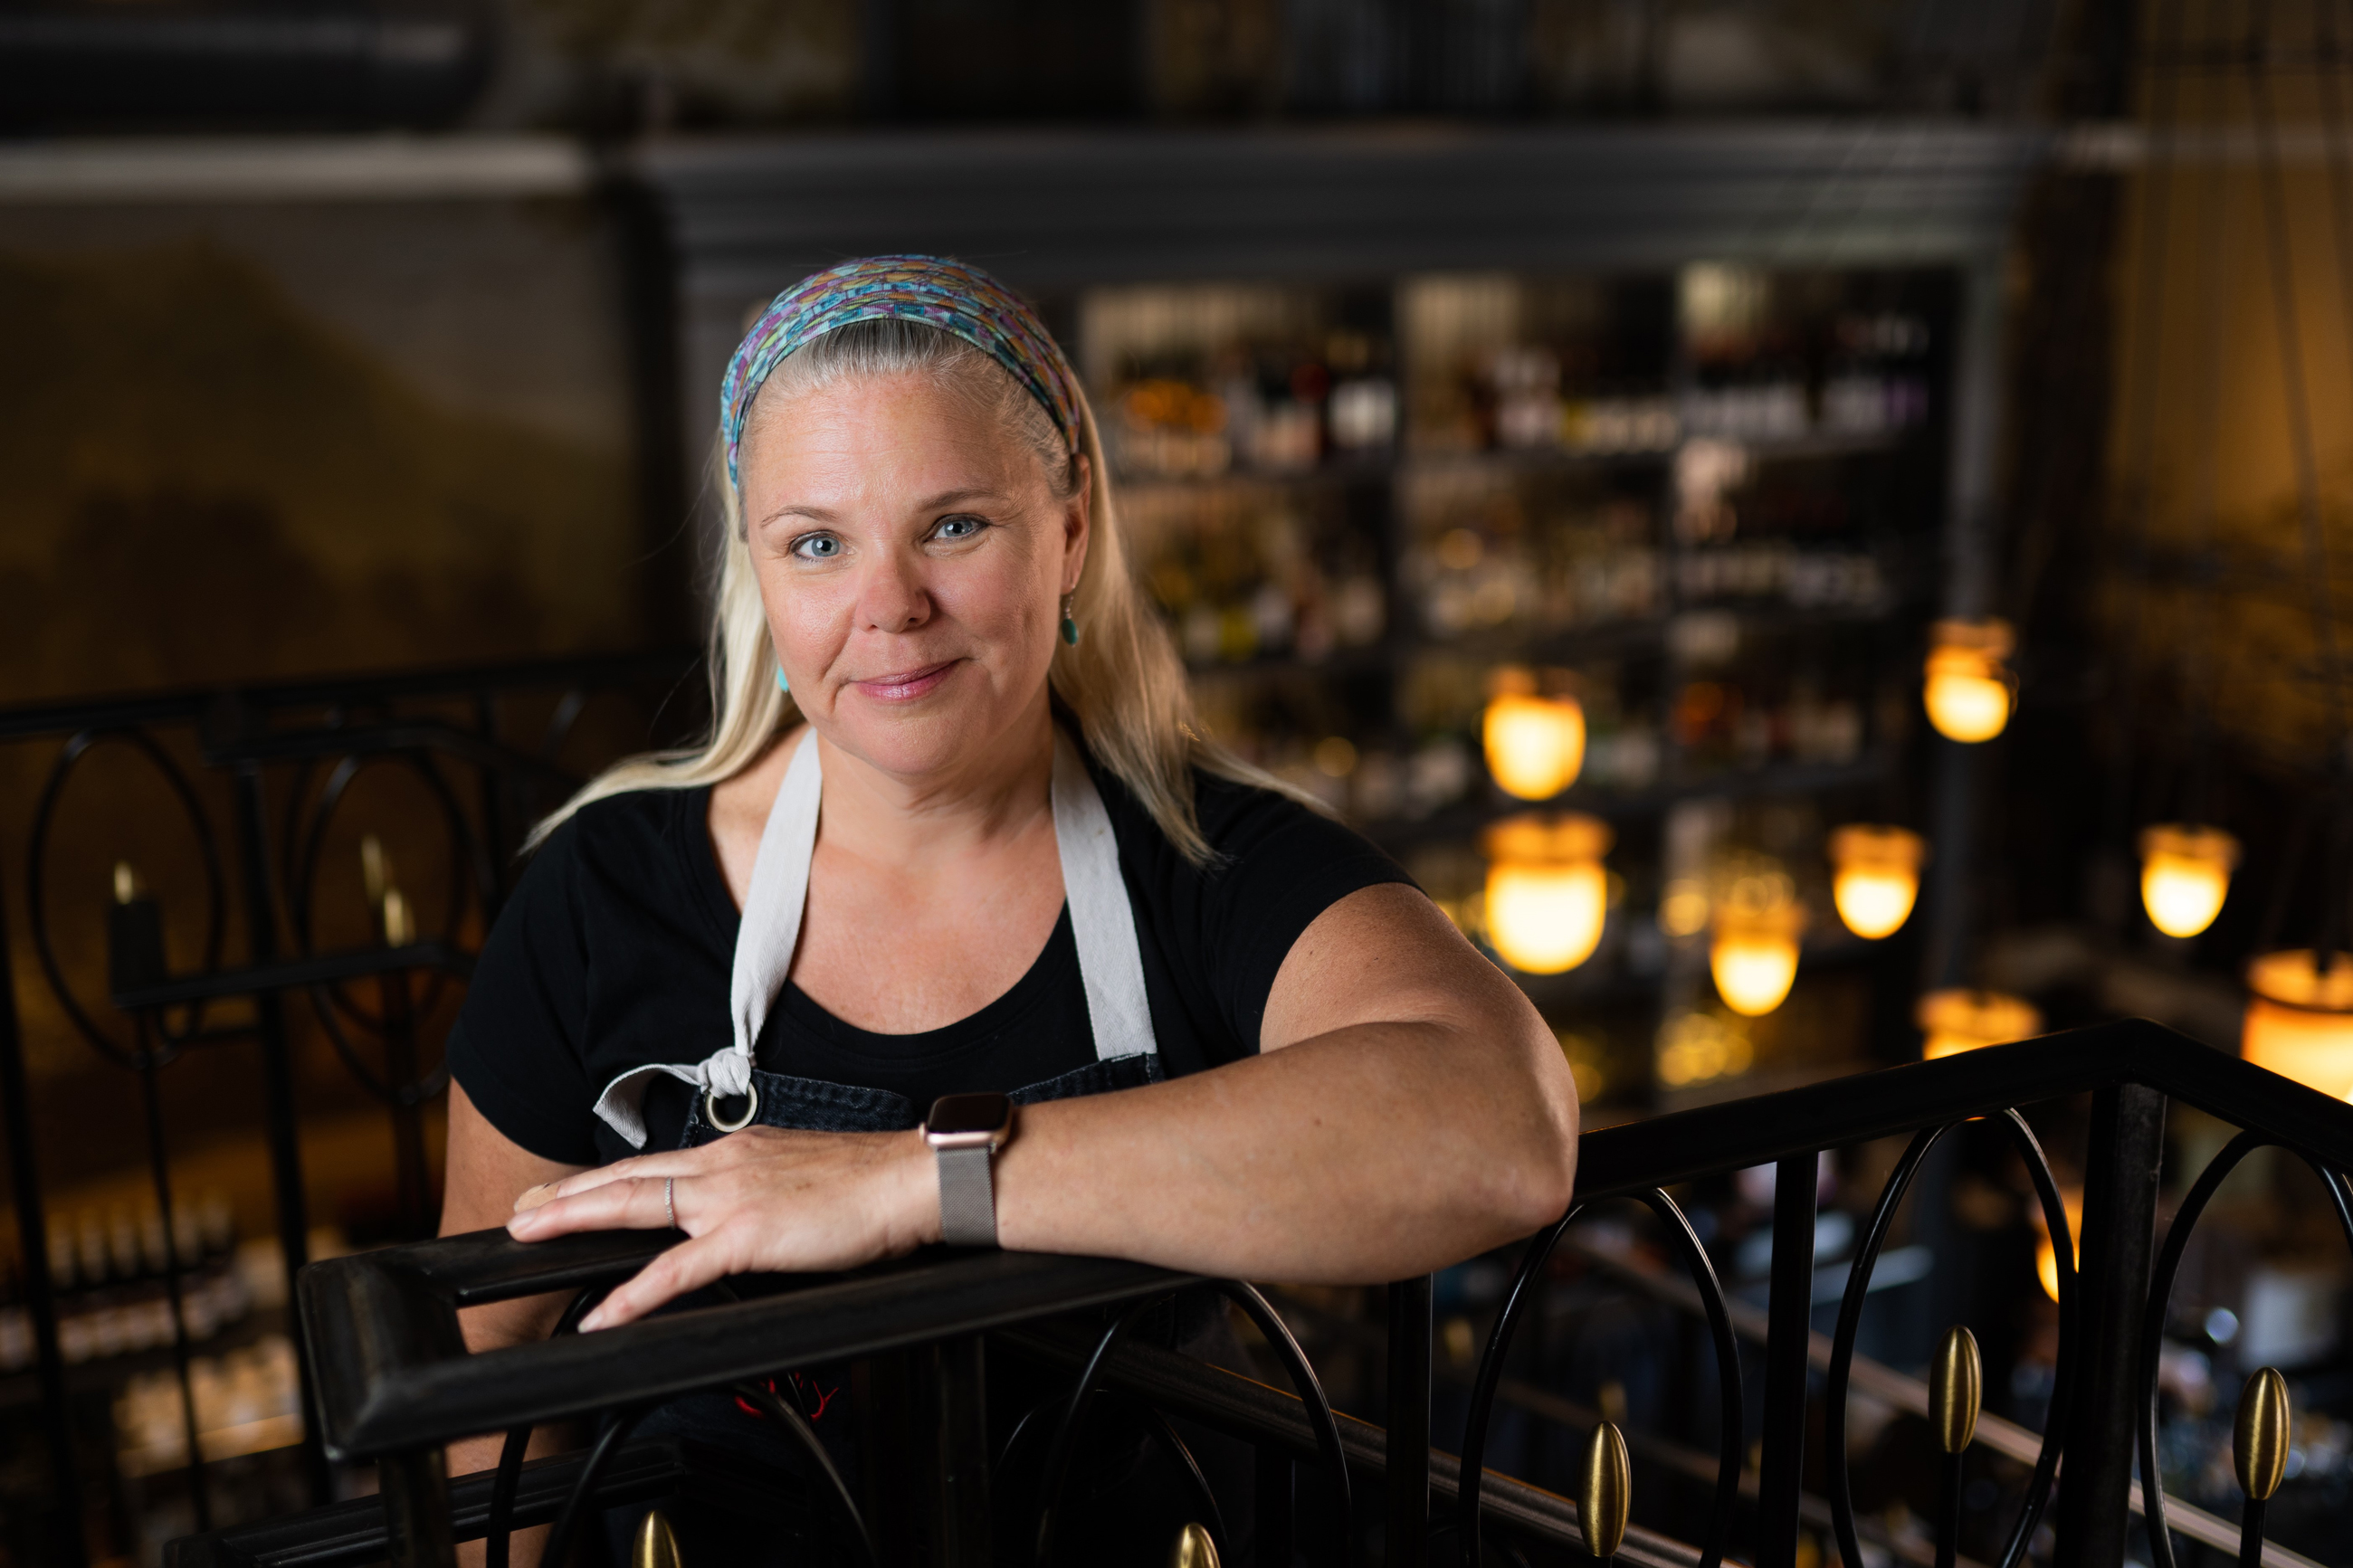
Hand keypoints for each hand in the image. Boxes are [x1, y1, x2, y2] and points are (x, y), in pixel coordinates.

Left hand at [505, 1127, 939, 1328]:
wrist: (911, 1180)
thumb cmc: (871, 1186)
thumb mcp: (802, 1179)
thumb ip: (763, 1195)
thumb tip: (747, 1218)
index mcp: (739, 1152)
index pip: (655, 1164)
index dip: (602, 1177)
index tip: (563, 1189)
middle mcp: (727, 1164)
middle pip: (629, 1177)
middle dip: (567, 1193)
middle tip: (519, 1209)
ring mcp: (733, 1196)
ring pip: (638, 1205)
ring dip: (576, 1219)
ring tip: (530, 1233)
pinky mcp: (748, 1233)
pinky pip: (677, 1270)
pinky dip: (634, 1294)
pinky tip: (605, 1315)